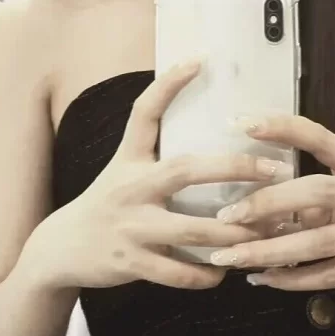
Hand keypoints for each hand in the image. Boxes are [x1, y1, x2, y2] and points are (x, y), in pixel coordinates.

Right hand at [28, 62, 274, 290]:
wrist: (60, 249)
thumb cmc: (105, 204)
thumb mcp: (122, 172)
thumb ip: (157, 158)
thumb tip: (208, 138)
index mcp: (128, 160)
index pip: (145, 112)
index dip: (168, 84)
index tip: (198, 61)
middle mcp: (129, 187)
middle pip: (185, 170)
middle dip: (234, 168)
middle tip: (274, 169)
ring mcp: (130, 227)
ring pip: (194, 231)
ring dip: (235, 232)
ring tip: (267, 231)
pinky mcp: (131, 263)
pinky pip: (180, 272)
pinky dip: (208, 274)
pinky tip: (226, 268)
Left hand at [209, 114, 334, 289]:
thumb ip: (320, 186)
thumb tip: (263, 197)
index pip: (320, 137)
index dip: (283, 128)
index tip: (242, 122)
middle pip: (317, 192)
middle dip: (269, 203)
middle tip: (227, 214)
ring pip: (317, 244)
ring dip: (270, 251)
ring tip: (229, 256)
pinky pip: (327, 276)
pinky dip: (292, 279)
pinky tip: (262, 278)